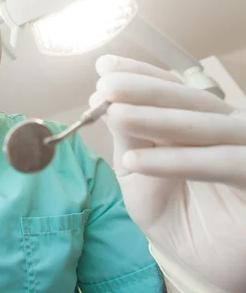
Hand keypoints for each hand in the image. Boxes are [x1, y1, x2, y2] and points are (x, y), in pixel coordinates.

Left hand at [89, 55, 245, 291]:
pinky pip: (222, 163)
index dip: (140, 75)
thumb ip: (128, 140)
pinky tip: (135, 161)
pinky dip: (176, 161)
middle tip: (106, 85)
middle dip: (144, 89)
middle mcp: (227, 130)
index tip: (103, 65)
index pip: (172, 90)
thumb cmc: (174, 216)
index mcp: (198, 123)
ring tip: (114, 114)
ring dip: (156, 118)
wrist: (204, 265)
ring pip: (205, 126)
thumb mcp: (138, 176)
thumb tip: (104, 100)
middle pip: (189, 100)